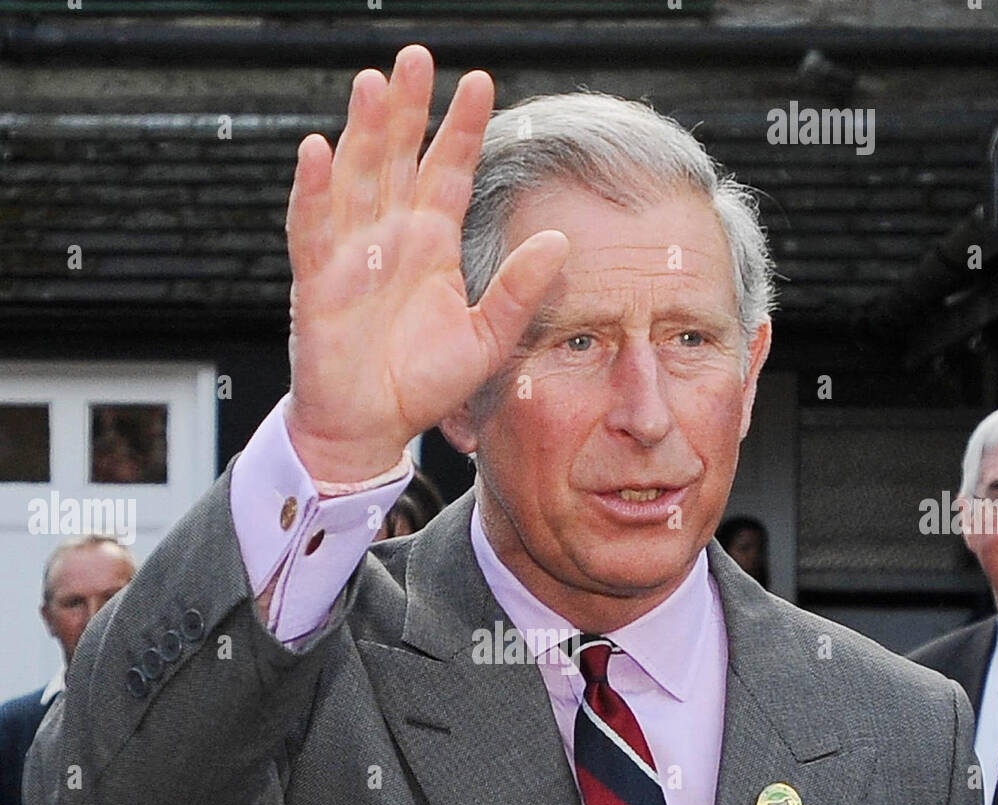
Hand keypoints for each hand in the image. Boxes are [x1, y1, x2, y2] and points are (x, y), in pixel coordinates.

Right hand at [284, 43, 568, 482]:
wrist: (371, 429)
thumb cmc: (421, 386)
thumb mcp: (486, 339)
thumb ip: (519, 291)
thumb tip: (560, 241)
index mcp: (432, 245)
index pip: (448, 171)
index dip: (460, 128)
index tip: (479, 82)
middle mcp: (391, 237)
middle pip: (396, 157)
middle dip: (406, 108)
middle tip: (415, 57)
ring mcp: (351, 255)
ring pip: (354, 178)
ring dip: (360, 131)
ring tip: (372, 84)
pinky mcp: (318, 282)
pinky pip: (312, 228)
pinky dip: (311, 191)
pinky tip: (317, 151)